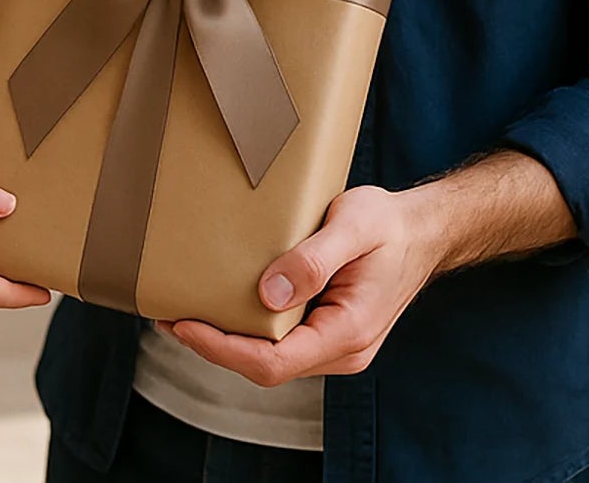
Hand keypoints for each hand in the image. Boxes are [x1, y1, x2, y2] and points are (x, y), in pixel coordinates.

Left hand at [157, 185, 441, 384]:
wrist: (421, 229)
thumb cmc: (389, 224)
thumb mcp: (354, 227)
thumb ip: (313, 261)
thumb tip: (268, 294)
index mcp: (347, 333)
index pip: (274, 362)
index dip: (223, 350)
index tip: (183, 324)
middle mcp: (340, 349)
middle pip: (265, 365)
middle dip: (214, 346)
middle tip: (167, 314)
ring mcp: (333, 342)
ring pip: (271, 355)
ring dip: (227, 338)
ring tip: (182, 308)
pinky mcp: (326, 327)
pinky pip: (280, 338)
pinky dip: (246, 326)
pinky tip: (222, 303)